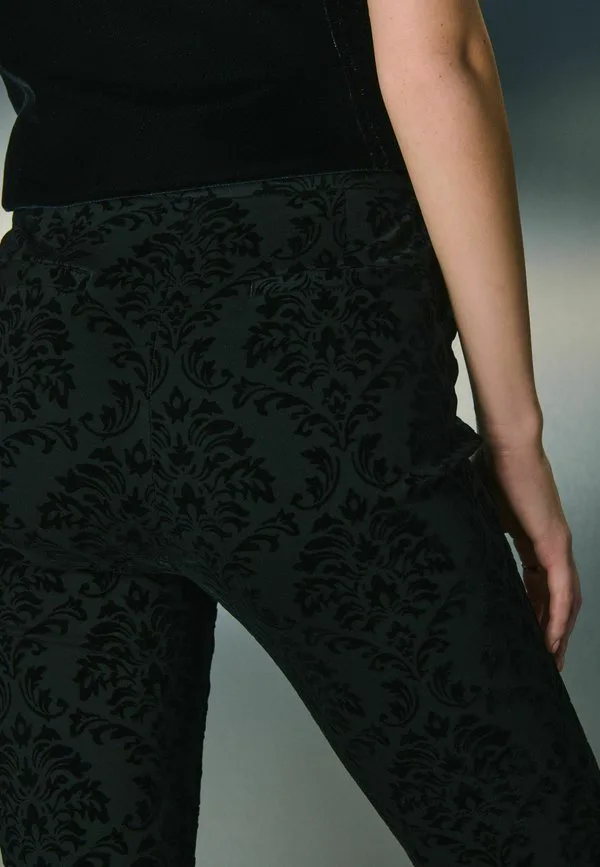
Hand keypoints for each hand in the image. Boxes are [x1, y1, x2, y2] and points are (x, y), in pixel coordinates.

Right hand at [470, 443, 581, 671]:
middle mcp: (553, 543)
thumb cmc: (490, 465)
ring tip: (549, 661)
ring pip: (566, 600)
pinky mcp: (554, 543)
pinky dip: (557, 618)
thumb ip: (476, 527)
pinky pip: (560, 591)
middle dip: (553, 631)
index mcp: (535, 536)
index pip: (542, 584)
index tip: (529, 637)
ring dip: (559, 632)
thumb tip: (452, 537)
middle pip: (560, 598)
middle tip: (545, 661)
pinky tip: (550, 640)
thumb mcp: (479, 507)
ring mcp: (557, 543)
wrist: (505, 444)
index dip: (539, 612)